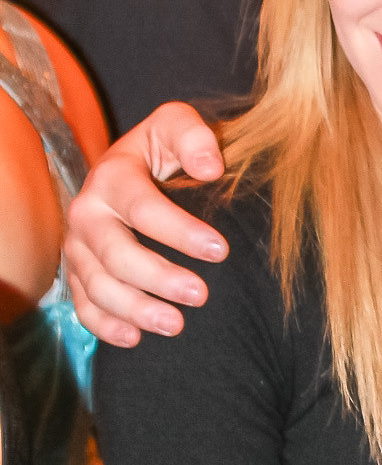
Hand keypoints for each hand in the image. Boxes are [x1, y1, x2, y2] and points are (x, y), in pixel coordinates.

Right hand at [65, 102, 227, 344]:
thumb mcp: (177, 126)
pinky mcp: (77, 273)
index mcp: (112, 176)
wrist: (135, 170)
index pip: (142, 207)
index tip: (221, 250)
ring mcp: (78, 247)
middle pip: (115, 254)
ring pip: (97, 286)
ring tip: (176, 325)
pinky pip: (83, 306)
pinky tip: (135, 338)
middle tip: (201, 295)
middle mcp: (87, 213)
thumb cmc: (164, 150)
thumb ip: (194, 136)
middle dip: (158, 277)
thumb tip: (211, 167)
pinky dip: (105, 326)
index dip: (180, 230)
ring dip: (135, 309)